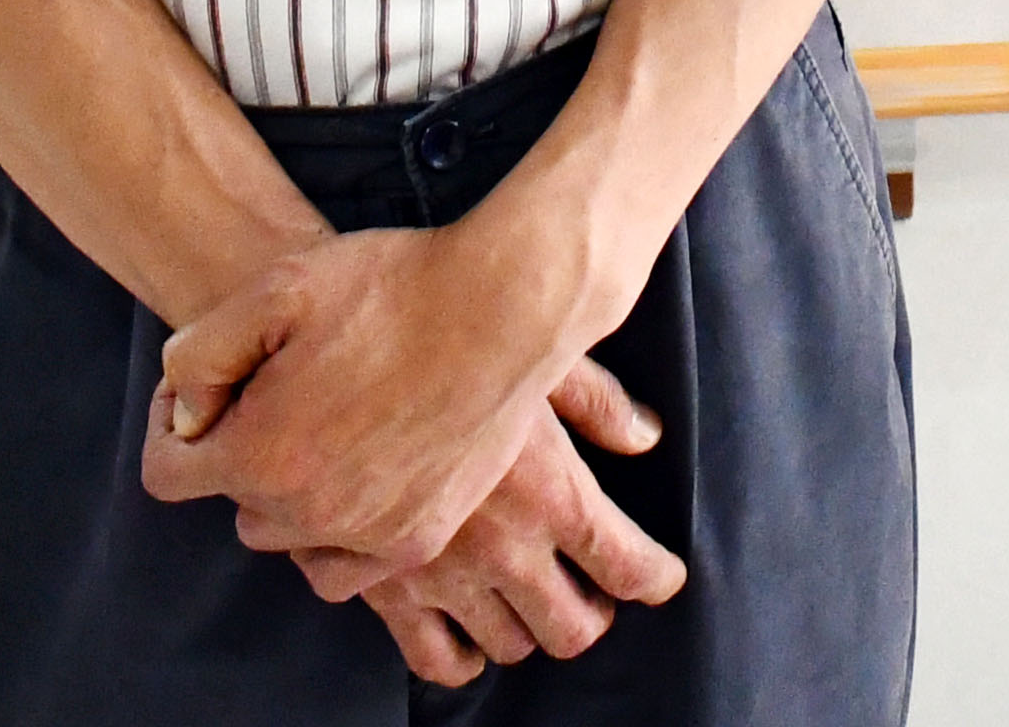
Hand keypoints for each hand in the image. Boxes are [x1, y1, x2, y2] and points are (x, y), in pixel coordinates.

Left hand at [142, 220, 601, 567]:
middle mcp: (308, 510)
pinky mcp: (417, 540)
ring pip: (288, 539)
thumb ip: (199, 355)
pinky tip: (360, 472)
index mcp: (260, 452)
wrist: (503, 307)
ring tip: (328, 430)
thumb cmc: (391, 288)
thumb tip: (190, 414)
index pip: (166, 473)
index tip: (213, 387)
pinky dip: (339, 531)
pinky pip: (344, 567)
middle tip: (285, 394)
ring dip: (291, 495)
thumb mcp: (273, 290)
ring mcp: (367, 534)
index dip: (175, 421)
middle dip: (243, 453)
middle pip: (233, 503)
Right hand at [342, 395, 687, 681]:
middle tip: (590, 589)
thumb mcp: (539, 361)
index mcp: (555, 495)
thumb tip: (644, 435)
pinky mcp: (391, 590)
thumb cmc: (451, 348)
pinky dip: (461, 657)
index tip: (662, 576)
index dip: (657, 579)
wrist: (346, 366)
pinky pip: (436, 660)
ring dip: (529, 629)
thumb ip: (598, 404)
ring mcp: (447, 578)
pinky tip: (470, 631)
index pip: (630, 568)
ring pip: (512, 646)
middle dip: (592, 613)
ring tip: (529, 599)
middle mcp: (508, 550)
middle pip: (575, 628)